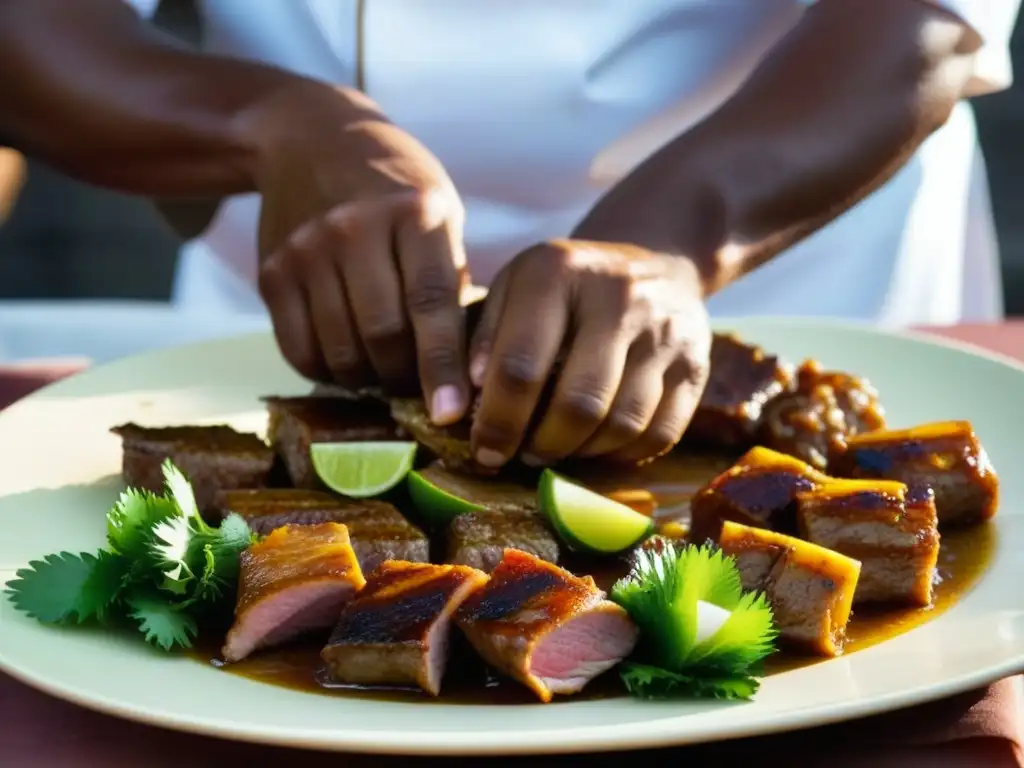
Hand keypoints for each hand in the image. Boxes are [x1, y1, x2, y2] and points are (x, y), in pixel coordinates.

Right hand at [248, 84, 470, 423]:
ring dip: (368, 380)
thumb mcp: (440, 212)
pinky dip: (329, 372)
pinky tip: (349, 361)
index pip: (431, 304)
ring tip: (386, 373)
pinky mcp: (271, 273)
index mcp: (414, 212)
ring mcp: (306, 250)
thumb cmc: (396, 188)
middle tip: (421, 389)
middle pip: (382, 335)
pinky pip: (300, 351)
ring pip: (340, 351)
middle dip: (405, 377)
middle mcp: (354, 229)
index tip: (450, 411)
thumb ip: (450, 280)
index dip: (442, 365)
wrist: (311, 139)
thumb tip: (466, 370)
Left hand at [468, 240, 710, 467]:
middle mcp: (619, 296)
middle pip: (578, 403)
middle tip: (524, 454)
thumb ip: (481, 339)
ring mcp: (665, 330)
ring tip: (558, 450)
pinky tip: (597, 446)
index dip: (498, 421)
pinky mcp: (697, 363)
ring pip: (622, 424)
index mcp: (558, 272)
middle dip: (543, 445)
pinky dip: (624, 453)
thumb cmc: (565, 285)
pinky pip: (660, 433)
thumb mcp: (514, 288)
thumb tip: (463, 408)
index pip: (520, 366)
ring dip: (582, 453)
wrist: (653, 259)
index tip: (485, 451)